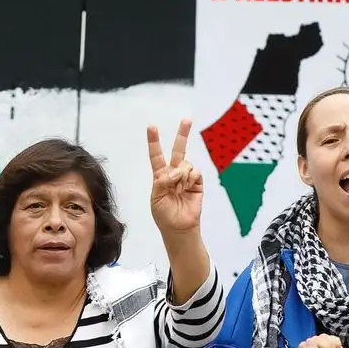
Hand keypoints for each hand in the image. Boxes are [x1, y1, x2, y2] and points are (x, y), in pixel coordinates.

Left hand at [149, 119, 203, 235]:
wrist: (178, 227)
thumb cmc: (164, 215)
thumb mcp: (156, 198)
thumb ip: (161, 181)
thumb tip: (174, 171)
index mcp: (160, 176)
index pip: (156, 156)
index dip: (154, 141)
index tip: (151, 127)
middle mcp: (174, 174)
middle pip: (178, 150)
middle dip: (182, 134)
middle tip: (186, 120)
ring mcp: (186, 178)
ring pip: (186, 164)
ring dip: (180, 175)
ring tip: (178, 189)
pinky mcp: (197, 183)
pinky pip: (194, 172)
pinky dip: (189, 178)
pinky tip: (186, 188)